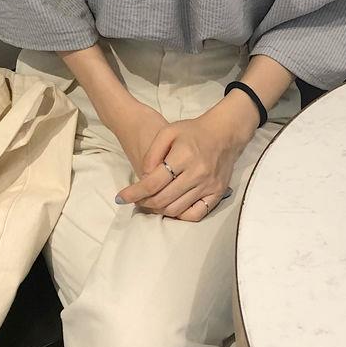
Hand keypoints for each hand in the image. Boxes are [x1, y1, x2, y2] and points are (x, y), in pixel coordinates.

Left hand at [114, 104, 255, 220]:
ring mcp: (209, 185)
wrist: (224, 133)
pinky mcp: (217, 193)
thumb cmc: (193, 131)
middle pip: (162, 199)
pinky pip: (196, 214)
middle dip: (143, 202)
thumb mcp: (168, 131)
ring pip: (176, 209)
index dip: (133, 193)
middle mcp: (197, 173)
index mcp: (183, 156)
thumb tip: (144, 176)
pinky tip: (171, 207)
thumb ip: (152, 152)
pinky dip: (180, 215)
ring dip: (159, 209)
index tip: (120, 198)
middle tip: (135, 200)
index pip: (152, 183)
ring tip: (150, 202)